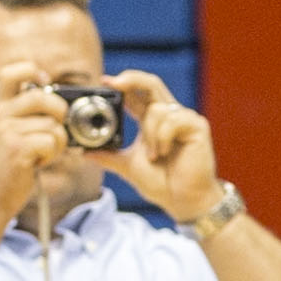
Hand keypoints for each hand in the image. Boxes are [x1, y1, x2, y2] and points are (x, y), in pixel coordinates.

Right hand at [0, 75, 73, 218]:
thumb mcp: (12, 135)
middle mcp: (0, 116)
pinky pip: (51, 141)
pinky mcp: (17, 148)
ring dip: (57, 143)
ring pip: (52, 125)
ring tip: (42, 154)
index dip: (31, 71)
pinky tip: (38, 163)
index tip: (44, 82)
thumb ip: (28, 116)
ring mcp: (7, 131)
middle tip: (56, 130)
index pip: (11, 73)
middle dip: (59, 113)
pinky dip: (52, 155)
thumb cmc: (11, 167)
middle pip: (42, 97)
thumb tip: (60, 102)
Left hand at [94, 71, 227, 228]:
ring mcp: (184, 119)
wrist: (183, 201)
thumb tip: (84, 153)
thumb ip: (108, 157)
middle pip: (151, 83)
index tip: (104, 82)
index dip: (122, 84)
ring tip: (154, 156)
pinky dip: (162, 137)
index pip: (137, 94)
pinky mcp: (197, 126)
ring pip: (157, 109)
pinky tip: (165, 152)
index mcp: (153, 121)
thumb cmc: (162, 183)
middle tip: (113, 83)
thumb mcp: (128, 166)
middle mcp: (169, 115)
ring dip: (149, 134)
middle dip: (131, 79)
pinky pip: (172, 120)